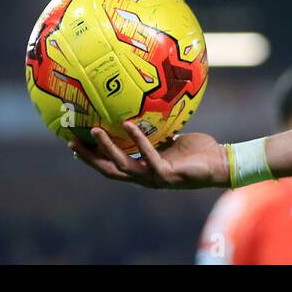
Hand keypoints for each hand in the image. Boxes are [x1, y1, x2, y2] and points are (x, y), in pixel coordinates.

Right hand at [69, 121, 229, 188]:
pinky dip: (138, 140)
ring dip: (107, 149)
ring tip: (95, 130)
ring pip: (123, 166)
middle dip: (89, 158)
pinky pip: (148, 156)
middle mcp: (145, 177)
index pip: (111, 165)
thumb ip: (155, 133)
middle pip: (109, 170)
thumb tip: (141, 113)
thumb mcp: (170, 139)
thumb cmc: (196, 152)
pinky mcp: (167, 175)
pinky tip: (128, 125)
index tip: (73, 143)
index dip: (91, 157)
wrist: (220, 162)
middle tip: (71, 142)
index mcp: (143, 169)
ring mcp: (155, 178)